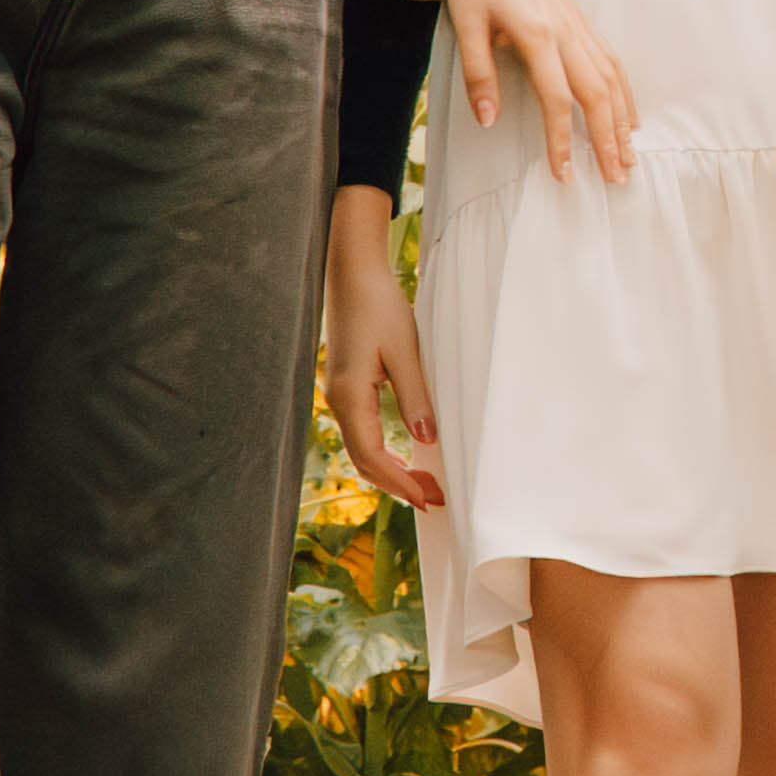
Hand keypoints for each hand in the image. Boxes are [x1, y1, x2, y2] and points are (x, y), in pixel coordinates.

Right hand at [323, 192, 445, 509]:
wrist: (353, 275)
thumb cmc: (379, 306)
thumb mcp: (404, 350)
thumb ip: (415, 395)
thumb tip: (426, 438)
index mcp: (350, 396)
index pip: (372, 456)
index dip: (400, 483)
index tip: (428, 499)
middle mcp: (339, 402)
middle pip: (364, 461)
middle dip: (398, 485)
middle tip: (435, 499)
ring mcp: (340, 396)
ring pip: (362, 450)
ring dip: (392, 471)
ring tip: (426, 484)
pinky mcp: (347, 388)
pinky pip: (363, 433)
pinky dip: (385, 453)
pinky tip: (407, 457)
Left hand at [446, 0, 635, 183]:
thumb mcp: (466, 25)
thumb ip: (479, 75)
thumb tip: (488, 121)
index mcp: (538, 36)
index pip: (558, 100)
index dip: (562, 140)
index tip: (564, 174)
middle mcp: (567, 33)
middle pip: (597, 95)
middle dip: (608, 140)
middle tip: (617, 177)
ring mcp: (579, 26)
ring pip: (612, 80)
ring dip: (623, 121)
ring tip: (630, 156)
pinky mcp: (582, 22)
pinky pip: (612, 61)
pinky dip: (625, 92)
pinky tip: (629, 116)